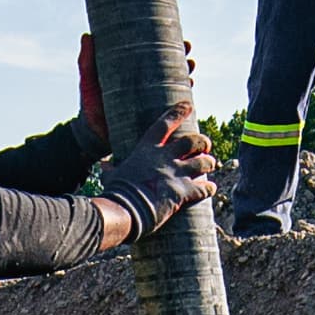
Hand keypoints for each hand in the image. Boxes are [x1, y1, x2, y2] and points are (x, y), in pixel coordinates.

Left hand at [78, 36, 200, 152]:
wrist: (92, 134)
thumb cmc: (90, 105)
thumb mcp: (89, 81)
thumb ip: (87, 61)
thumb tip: (88, 35)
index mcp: (136, 74)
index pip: (158, 57)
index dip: (173, 47)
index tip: (182, 40)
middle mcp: (148, 87)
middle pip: (173, 70)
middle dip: (185, 61)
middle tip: (189, 55)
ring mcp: (153, 103)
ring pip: (177, 89)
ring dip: (188, 81)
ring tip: (192, 75)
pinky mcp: (154, 120)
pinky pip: (173, 113)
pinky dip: (183, 107)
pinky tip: (190, 100)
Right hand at [101, 103, 217, 239]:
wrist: (125, 209)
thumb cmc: (116, 192)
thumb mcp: (112, 175)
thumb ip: (111, 168)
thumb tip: (103, 166)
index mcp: (147, 149)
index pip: (165, 124)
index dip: (177, 112)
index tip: (188, 105)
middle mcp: (165, 158)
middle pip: (192, 141)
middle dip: (202, 141)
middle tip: (205, 145)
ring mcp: (175, 174)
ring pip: (202, 162)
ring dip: (209, 162)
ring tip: (211, 164)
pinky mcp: (183, 192)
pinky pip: (203, 188)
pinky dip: (209, 188)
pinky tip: (211, 188)